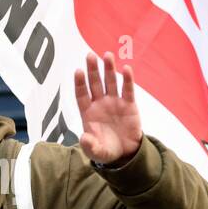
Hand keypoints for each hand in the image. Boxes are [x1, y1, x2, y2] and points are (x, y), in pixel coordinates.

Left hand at [74, 51, 141, 166]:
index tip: (78, 71)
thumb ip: (90, 146)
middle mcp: (100, 104)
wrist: (125, 153)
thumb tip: (84, 138)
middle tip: (90, 55)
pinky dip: (127, 79)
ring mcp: (114, 102)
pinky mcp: (129, 104)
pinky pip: (127, 90)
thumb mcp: (96, 152)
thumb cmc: (106, 150)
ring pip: (110, 82)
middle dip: (92, 70)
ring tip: (107, 55)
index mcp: (88, 112)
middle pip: (95, 83)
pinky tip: (126, 68)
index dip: (80, 83)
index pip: (81, 94)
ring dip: (109, 69)